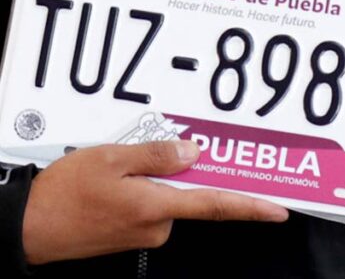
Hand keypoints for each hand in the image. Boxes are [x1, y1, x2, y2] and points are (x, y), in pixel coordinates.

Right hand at [22, 141, 287, 264]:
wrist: (27, 228)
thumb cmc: (64, 195)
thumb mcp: (111, 159)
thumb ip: (157, 155)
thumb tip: (194, 152)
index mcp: (157, 207)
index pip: (217, 206)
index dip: (252, 207)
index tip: (281, 210)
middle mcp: (157, 226)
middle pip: (192, 192)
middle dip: (190, 169)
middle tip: (178, 147)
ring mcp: (144, 233)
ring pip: (169, 196)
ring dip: (160, 176)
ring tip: (123, 162)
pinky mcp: (132, 234)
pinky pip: (152, 204)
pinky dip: (145, 187)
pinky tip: (117, 178)